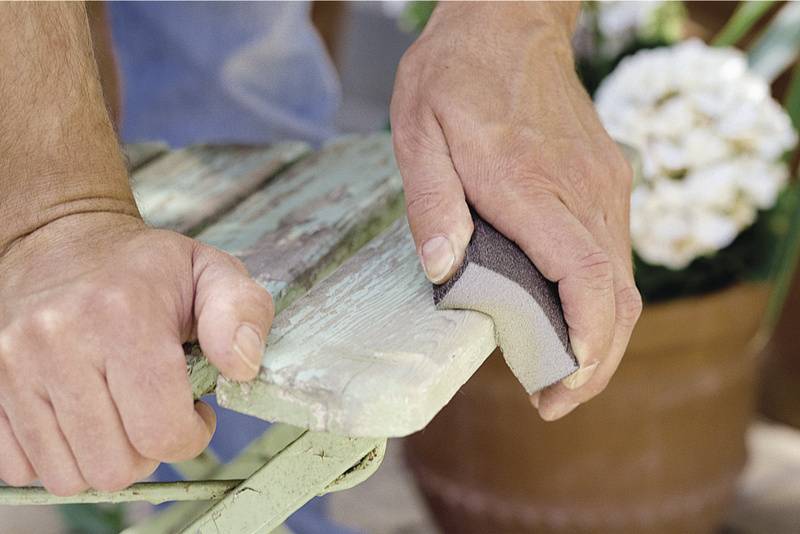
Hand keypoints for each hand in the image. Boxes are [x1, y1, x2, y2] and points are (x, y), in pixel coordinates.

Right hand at [0, 213, 272, 494]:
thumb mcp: (211, 270)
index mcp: (123, 315)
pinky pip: (21, 468)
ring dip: (105, 456)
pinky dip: (59, 455)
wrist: (59, 240)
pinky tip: (81, 416)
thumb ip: (242, 312)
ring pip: (70, 476)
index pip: (161, 431)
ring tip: (120, 410)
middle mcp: (58, 341)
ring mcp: (13, 366)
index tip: (193, 409)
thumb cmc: (144, 266)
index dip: (191, 435)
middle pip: (116, 465)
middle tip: (155, 409)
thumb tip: (241, 366)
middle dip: (149, 450)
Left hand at [391, 2, 641, 420]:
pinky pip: (612, 253)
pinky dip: (600, 300)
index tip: (563, 383)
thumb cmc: (456, 73)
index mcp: (531, 184)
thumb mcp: (417, 129)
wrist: (509, 21)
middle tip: (556, 401)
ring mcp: (600, 186)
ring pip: (623, 279)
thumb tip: (445, 268)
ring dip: (601, 337)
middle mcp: (581, 191)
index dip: (584, 340)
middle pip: (616, 294)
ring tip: (561, 373)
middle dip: (595, 361)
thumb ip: (431, 201)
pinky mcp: (603, 181)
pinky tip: (568, 317)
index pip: (585, 277)